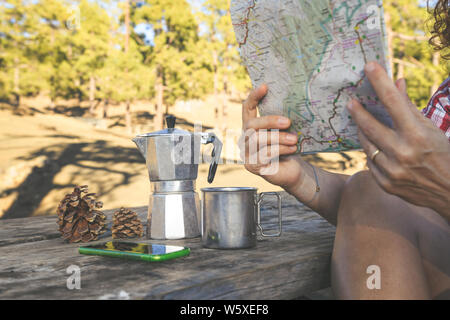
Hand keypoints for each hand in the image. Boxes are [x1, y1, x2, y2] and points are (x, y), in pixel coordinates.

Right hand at [240, 84, 302, 189]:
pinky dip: (280, 150)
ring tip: (294, 139)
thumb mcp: (285, 132)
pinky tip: (292, 149)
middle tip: (288, 122)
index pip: (247, 108)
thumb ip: (282, 121)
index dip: (253, 96)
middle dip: (270, 121)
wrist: (292, 171)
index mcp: (252, 127)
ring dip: (278, 138)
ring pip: (258, 140)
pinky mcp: (253, 166)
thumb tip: (292, 103)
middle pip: (251, 125)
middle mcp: (246, 139)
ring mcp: (247, 153)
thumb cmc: (288, 149)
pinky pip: (264, 154)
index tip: (265, 86)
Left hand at [348, 62, 449, 218]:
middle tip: (351, 102)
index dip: (380, 82)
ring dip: (363, 132)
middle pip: (370, 126)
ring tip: (363, 124)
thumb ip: (409, 107)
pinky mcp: (385, 184)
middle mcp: (403, 153)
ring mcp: (392, 171)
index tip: (369, 66)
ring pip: (367, 145)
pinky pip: (370, 163)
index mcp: (417, 135)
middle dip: (358, 112)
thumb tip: (396, 83)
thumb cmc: (443, 154)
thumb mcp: (431, 128)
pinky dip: (372, 153)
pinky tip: (375, 147)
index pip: (394, 102)